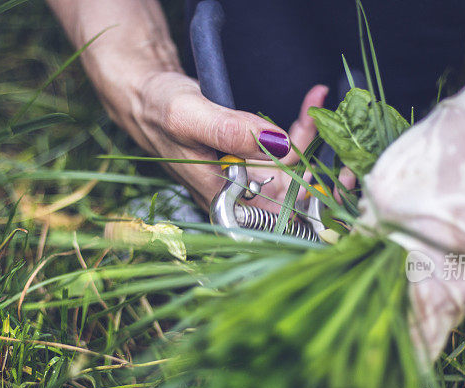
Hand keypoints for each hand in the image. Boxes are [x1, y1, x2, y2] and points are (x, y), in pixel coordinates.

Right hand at [126, 72, 330, 212]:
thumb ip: (229, 131)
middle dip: (312, 156)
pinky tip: (311, 103)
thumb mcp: (188, 116)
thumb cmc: (159, 109)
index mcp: (220, 200)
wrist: (146, 98)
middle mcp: (236, 196)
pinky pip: (286, 152)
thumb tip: (278, 144)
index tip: (318, 158)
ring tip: (315, 102)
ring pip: (293, 169)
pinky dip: (300, 129)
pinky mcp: (251, 160)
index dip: (305, 192)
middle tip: (318, 116)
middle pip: (291, 191)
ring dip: (310, 137)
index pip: (276, 212)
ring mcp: (245, 178)